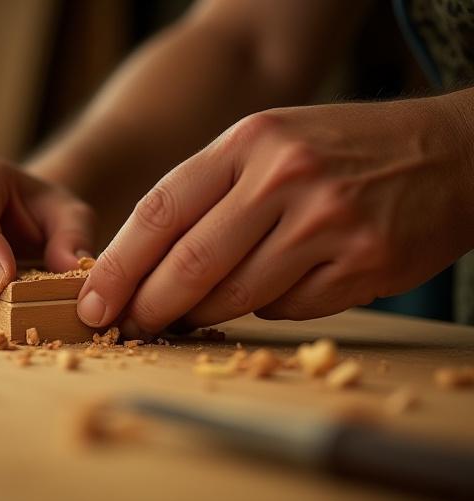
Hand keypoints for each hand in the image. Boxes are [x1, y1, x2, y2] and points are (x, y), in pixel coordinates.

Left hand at [77, 93, 473, 335]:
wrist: (445, 153)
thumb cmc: (338, 151)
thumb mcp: (268, 144)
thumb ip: (209, 193)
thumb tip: (146, 262)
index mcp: (249, 143)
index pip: (160, 211)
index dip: (117, 265)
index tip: (93, 302)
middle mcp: (285, 179)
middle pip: (191, 262)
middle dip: (148, 305)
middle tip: (127, 326)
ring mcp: (326, 223)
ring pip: (236, 295)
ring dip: (203, 314)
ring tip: (187, 315)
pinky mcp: (361, 265)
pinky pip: (287, 309)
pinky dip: (266, 309)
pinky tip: (270, 290)